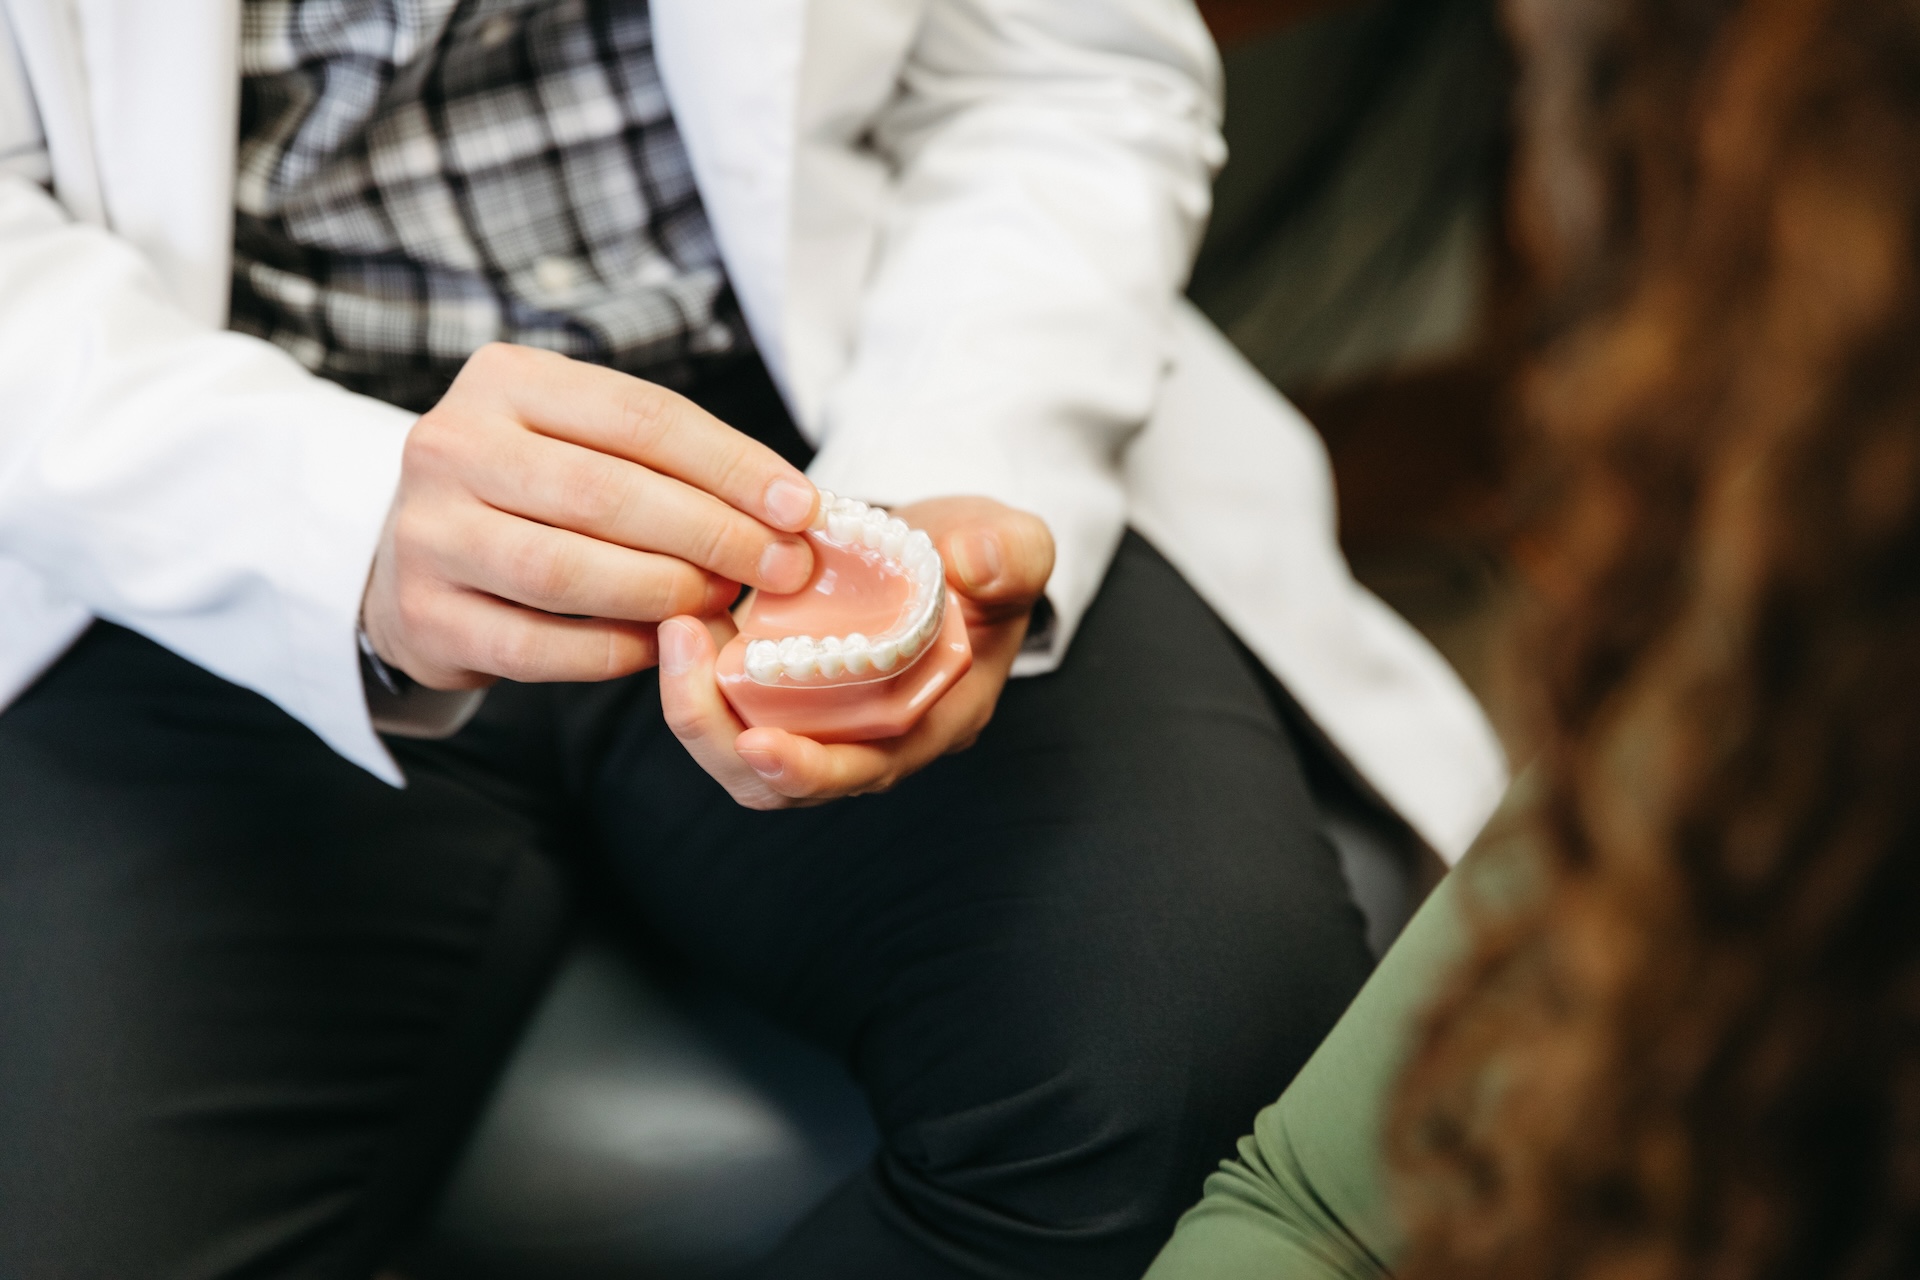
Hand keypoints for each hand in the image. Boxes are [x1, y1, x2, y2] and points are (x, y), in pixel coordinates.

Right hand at [361, 344, 818, 688]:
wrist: (419, 555)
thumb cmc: (537, 491)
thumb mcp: (589, 440)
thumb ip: (674, 461)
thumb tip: (793, 508)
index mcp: (505, 380)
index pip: (641, 416)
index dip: (733, 465)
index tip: (801, 507)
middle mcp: (450, 445)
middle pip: (606, 492)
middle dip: (713, 534)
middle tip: (782, 567)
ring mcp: (426, 534)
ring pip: (567, 571)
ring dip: (665, 592)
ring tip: (723, 602)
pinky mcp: (423, 617)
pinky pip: (537, 646)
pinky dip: (614, 650)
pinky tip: (663, 646)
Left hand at [656, 496, 1054, 808]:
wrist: (952, 552)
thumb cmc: (987, 559)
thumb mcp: (1016, 546)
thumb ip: (1008, 556)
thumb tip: (972, 563)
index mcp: (932, 721)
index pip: (865, 770)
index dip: (808, 770)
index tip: (758, 744)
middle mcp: (869, 738)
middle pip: (780, 781)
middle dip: (719, 735)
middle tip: (685, 651)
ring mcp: (819, 718)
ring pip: (740, 752)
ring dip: (696, 704)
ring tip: (676, 629)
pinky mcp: (781, 688)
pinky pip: (727, 706)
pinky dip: (696, 674)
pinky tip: (681, 617)